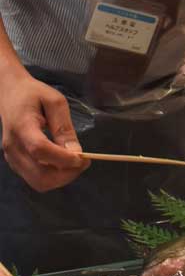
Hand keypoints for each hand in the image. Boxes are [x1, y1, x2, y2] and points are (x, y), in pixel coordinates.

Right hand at [0, 72, 89, 190]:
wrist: (9, 93)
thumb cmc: (33, 93)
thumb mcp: (55, 101)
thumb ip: (64, 127)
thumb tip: (76, 152)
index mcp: (22, 127)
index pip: (40, 150)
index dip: (63, 159)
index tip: (83, 158)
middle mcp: (13, 147)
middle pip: (40, 175)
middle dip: (67, 174)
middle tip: (83, 162)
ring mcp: (11, 157)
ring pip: (38, 182)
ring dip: (61, 178)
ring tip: (74, 162)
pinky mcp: (14, 162)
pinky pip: (35, 179)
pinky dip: (53, 176)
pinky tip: (62, 162)